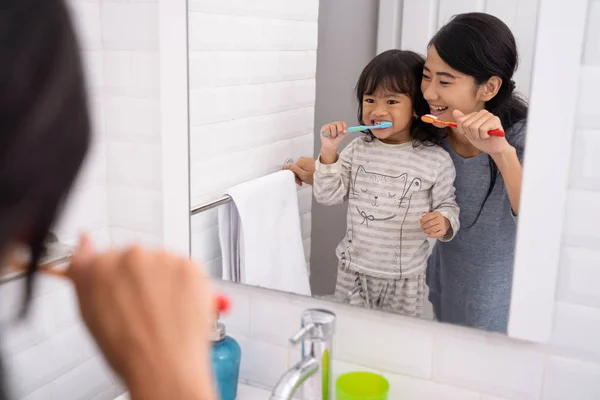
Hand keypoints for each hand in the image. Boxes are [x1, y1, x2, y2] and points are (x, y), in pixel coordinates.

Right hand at [69, 234, 215, 399]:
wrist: (164, 367)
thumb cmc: (128, 350)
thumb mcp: (91, 314)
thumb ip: (85, 275)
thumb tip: (84, 247)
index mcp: (100, 266)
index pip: (105, 257)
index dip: (116, 279)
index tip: (122, 289)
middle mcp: (131, 255)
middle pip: (136, 259)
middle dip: (141, 279)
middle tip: (144, 310)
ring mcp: (163, 258)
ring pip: (163, 263)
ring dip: (164, 281)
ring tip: (163, 314)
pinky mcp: (189, 265)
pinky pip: (186, 269)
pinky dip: (186, 286)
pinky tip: (179, 308)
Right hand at [284, 157, 315, 185]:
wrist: (325, 175)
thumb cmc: (315, 175)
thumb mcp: (302, 174)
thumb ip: (293, 169)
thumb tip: (285, 165)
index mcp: (300, 161)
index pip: (291, 169)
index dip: (294, 176)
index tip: (298, 181)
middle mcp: (303, 159)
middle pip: (295, 169)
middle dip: (298, 176)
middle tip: (302, 181)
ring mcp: (306, 160)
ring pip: (299, 169)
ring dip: (301, 175)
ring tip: (306, 179)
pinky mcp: (309, 162)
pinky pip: (304, 168)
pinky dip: (305, 172)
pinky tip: (308, 176)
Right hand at [320, 121, 348, 153]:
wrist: (330, 146)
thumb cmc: (335, 141)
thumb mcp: (341, 137)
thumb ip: (345, 134)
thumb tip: (351, 131)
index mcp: (339, 126)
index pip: (343, 123)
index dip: (344, 126)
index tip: (345, 131)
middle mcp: (334, 124)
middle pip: (338, 123)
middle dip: (340, 130)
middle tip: (339, 134)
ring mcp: (328, 126)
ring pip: (332, 127)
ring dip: (333, 134)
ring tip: (332, 137)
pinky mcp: (323, 128)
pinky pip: (327, 129)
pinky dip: (328, 134)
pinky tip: (328, 136)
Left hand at [419, 211, 449, 238]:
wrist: (445, 222)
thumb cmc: (436, 219)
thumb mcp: (432, 214)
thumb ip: (426, 214)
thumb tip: (422, 215)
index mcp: (437, 214)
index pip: (429, 216)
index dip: (423, 219)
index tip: (420, 221)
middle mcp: (441, 219)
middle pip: (430, 223)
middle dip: (424, 226)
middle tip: (422, 227)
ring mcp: (442, 226)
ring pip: (432, 229)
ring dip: (426, 231)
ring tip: (424, 230)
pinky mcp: (443, 231)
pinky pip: (436, 234)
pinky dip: (431, 235)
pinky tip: (428, 234)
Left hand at [453, 109, 512, 155]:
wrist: (494, 148)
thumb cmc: (482, 140)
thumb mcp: (468, 132)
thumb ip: (461, 122)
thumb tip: (454, 111)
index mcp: (475, 114)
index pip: (460, 120)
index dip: (463, 131)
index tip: (470, 134)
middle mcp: (482, 112)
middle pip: (466, 124)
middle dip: (471, 134)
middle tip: (479, 136)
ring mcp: (489, 115)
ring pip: (474, 127)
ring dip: (477, 136)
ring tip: (484, 136)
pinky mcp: (495, 120)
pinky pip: (482, 129)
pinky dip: (484, 136)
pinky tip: (489, 136)